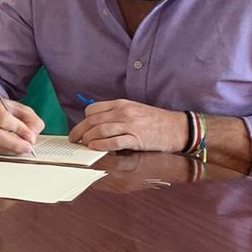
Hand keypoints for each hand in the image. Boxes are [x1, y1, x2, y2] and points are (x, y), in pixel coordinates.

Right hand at [0, 92, 42, 155]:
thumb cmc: (6, 110)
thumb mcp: (23, 110)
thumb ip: (32, 121)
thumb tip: (31, 138)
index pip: (3, 119)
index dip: (18, 129)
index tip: (30, 136)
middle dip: (15, 144)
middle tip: (28, 148)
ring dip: (11, 149)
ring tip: (23, 149)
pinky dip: (6, 152)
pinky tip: (13, 149)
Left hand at [69, 100, 189, 152]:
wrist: (178, 127)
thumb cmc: (155, 120)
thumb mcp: (134, 109)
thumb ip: (116, 114)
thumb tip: (97, 125)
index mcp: (121, 104)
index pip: (93, 110)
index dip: (83, 120)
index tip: (80, 128)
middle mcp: (123, 112)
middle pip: (93, 121)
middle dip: (79, 131)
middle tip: (73, 139)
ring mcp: (130, 125)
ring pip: (100, 130)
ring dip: (88, 138)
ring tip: (83, 145)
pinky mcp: (136, 139)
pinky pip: (113, 142)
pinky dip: (100, 145)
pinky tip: (94, 148)